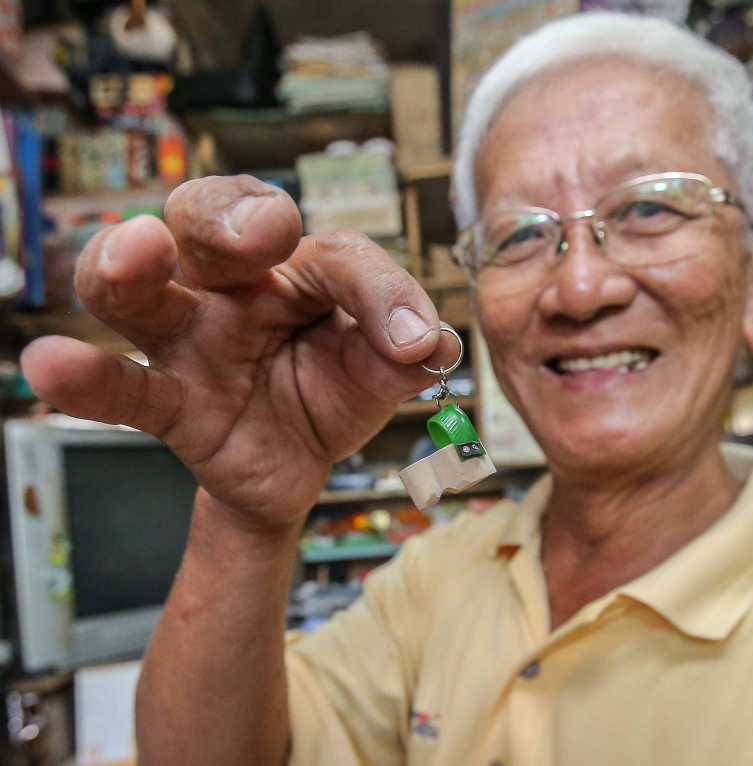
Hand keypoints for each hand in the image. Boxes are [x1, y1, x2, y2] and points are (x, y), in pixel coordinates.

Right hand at [21, 176, 457, 530]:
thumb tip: (435, 343)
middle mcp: (233, 289)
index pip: (334, 254)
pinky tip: (48, 365)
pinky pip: (123, 385)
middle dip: (230, 216)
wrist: (298, 464)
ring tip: (138, 252)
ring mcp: (190, 340)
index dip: (379, 289)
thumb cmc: (333, 390)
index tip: (415, 341)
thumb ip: (403, 354)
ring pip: (139, 286)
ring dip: (130, 261)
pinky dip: (87, 376)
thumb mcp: (380, 371)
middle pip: (206, 220)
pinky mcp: (168, 400)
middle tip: (262, 233)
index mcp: (296, 269)